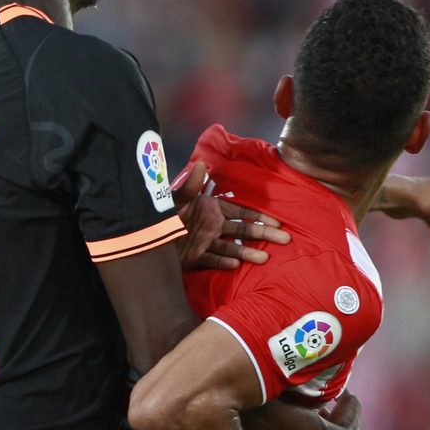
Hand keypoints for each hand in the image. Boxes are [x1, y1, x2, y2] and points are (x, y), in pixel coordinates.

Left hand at [173, 162, 290, 270]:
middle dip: (263, 234)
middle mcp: (213, 226)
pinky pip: (212, 259)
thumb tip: (203, 165)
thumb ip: (191, 185)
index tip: (277, 221)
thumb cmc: (162, 213)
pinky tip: (234, 264)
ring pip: (231, 247)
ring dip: (247, 252)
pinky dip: (223, 261)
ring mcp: (206, 243)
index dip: (259, 216)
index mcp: (212, 208)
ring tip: (264, 258)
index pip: (241, 212)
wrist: (145, 235)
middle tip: (284, 239)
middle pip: (242, 231)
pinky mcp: (196, 258)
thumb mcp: (175, 198)